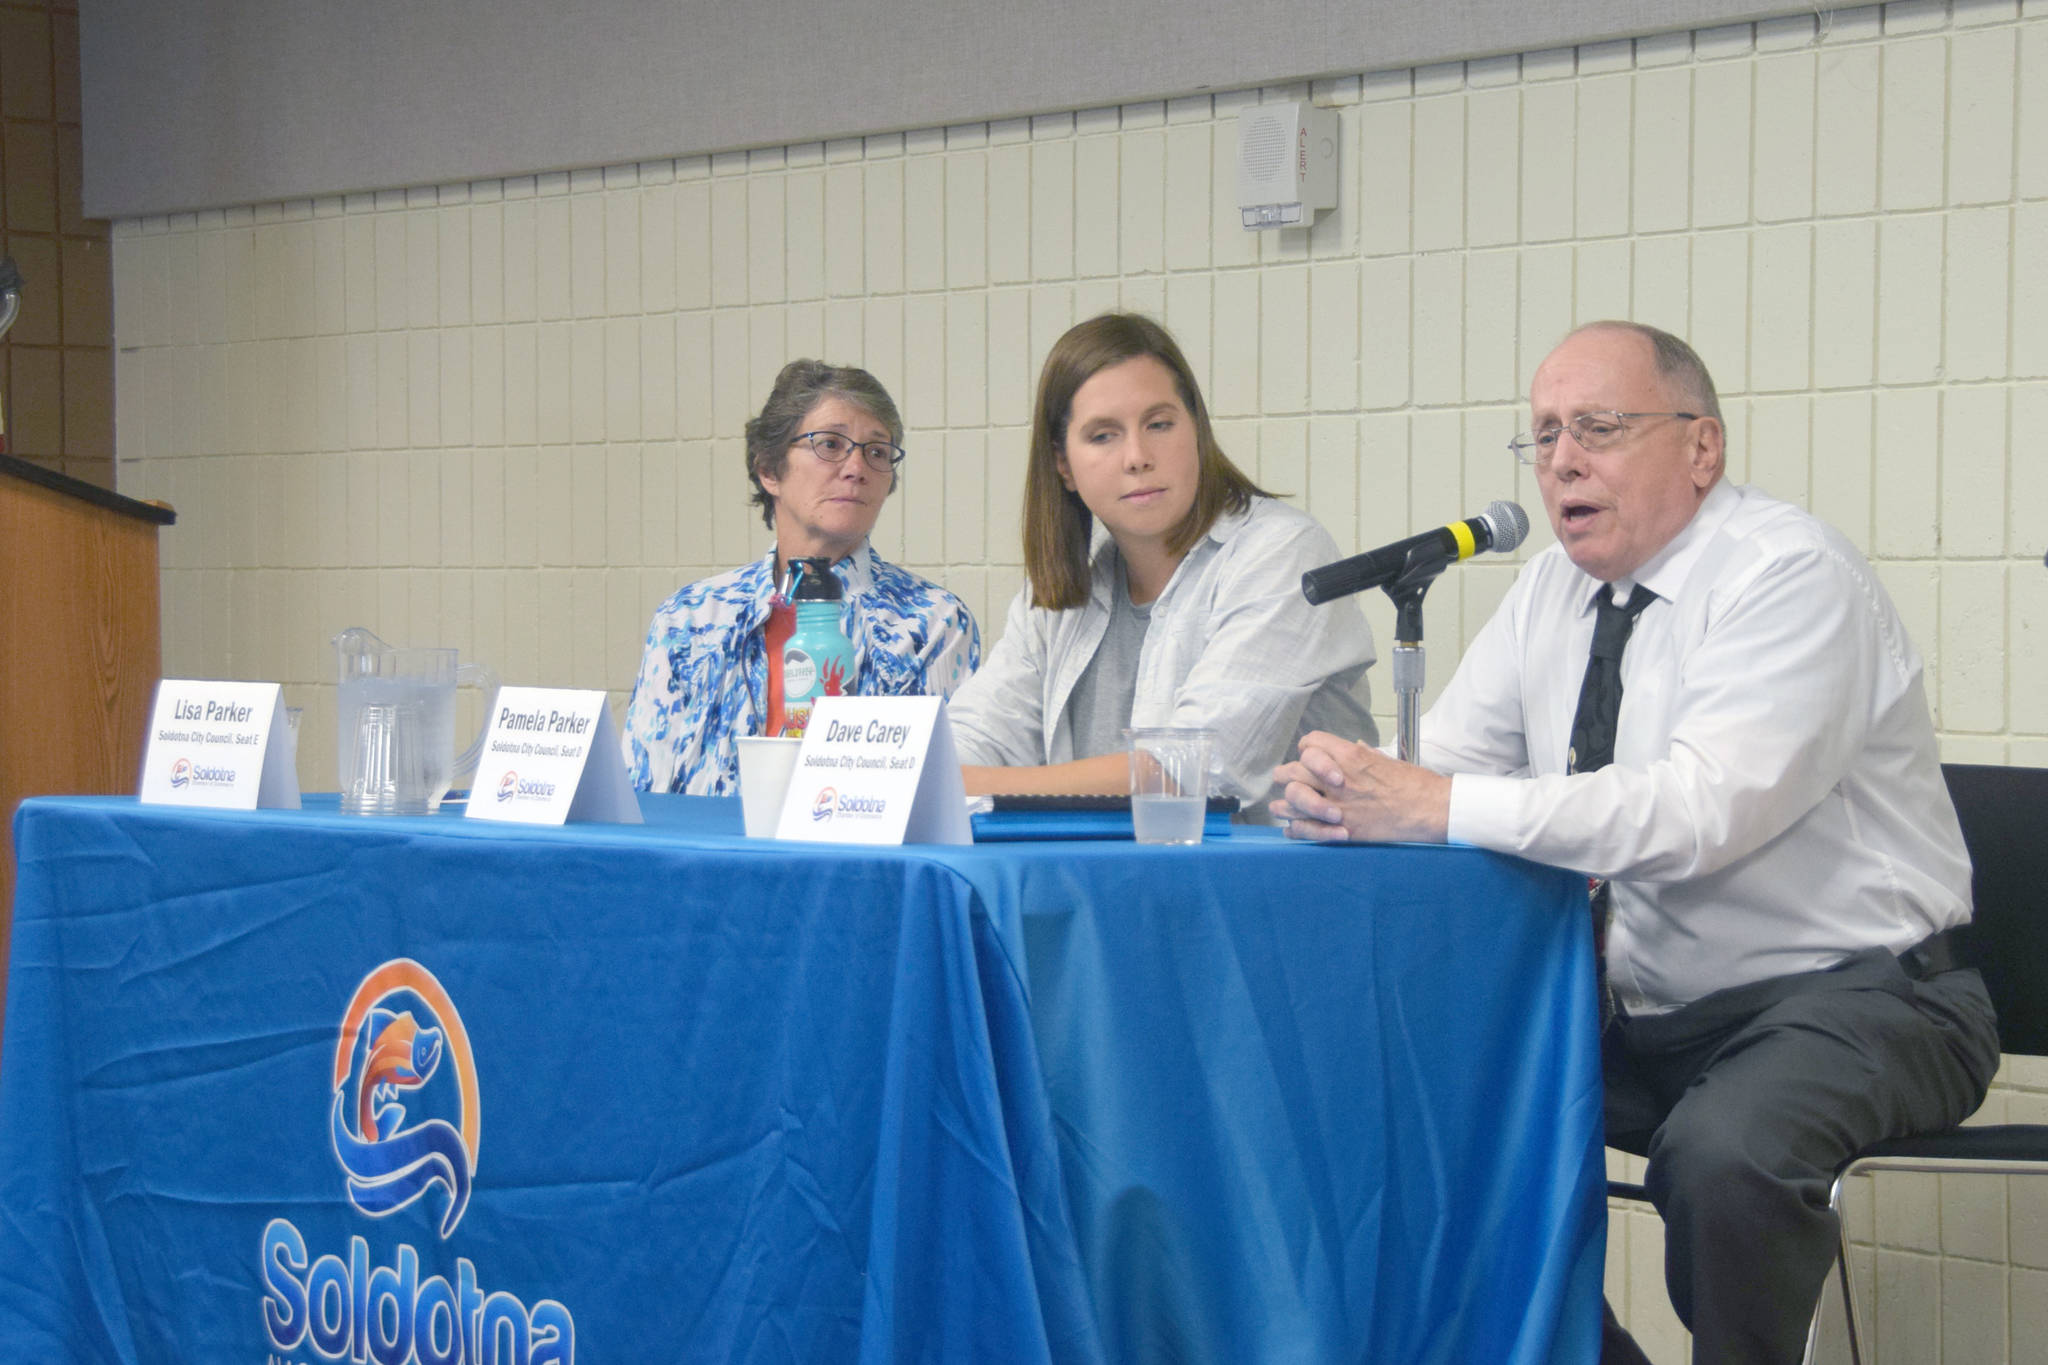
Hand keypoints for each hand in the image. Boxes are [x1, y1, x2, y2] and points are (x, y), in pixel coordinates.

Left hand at [1268, 731, 1451, 842]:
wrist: (1432, 811)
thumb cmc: (1416, 785)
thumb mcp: (1387, 760)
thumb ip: (1364, 755)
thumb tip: (1354, 748)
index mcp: (1350, 756)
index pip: (1310, 743)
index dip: (1307, 749)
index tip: (1308, 757)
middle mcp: (1338, 779)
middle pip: (1293, 771)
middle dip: (1288, 775)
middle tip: (1289, 780)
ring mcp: (1338, 806)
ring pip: (1292, 799)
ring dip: (1285, 804)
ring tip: (1282, 807)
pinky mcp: (1343, 831)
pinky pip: (1304, 829)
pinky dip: (1295, 829)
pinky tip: (1294, 828)